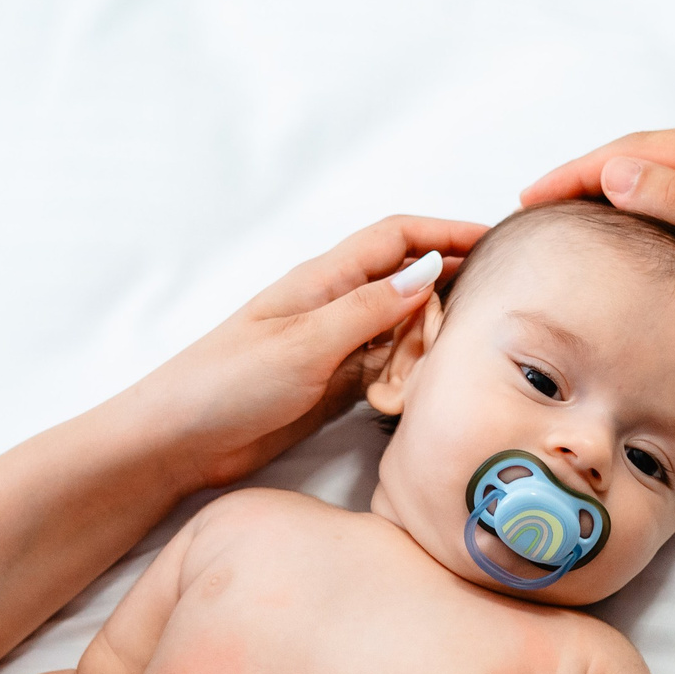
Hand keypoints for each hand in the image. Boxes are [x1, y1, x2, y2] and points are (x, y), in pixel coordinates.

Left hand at [130, 214, 488, 489]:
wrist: (176, 442)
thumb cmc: (225, 384)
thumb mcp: (305, 343)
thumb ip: (370, 308)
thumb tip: (431, 268)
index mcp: (323, 280)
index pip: (398, 238)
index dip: (449, 230)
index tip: (498, 240)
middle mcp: (333, 306)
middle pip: (409, 280)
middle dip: (453, 288)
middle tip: (498, 312)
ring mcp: (333, 347)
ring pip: (403, 328)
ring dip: (436, 338)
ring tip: (475, 354)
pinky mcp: (331, 386)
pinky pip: (387, 369)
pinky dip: (412, 375)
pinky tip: (432, 390)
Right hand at [522, 127, 674, 371]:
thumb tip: (613, 171)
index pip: (637, 150)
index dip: (578, 171)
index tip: (530, 198)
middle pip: (645, 161)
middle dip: (587, 180)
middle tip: (535, 211)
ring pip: (664, 188)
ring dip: (615, 200)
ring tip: (568, 226)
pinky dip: (647, 223)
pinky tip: (628, 248)